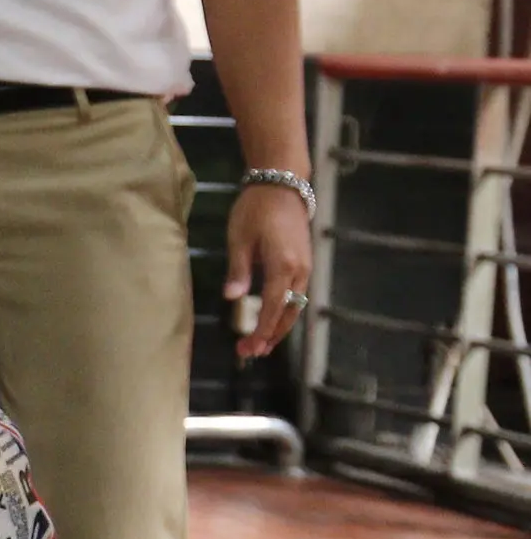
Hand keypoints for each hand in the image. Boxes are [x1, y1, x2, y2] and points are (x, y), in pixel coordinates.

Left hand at [225, 182, 314, 358]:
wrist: (282, 185)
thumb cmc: (256, 209)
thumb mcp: (240, 238)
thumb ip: (238, 270)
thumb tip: (232, 298)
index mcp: (283, 265)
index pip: (273, 306)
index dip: (261, 329)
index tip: (249, 347)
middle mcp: (300, 270)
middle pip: (289, 312)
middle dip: (271, 335)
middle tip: (251, 353)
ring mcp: (305, 266)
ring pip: (296, 305)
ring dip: (280, 326)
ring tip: (261, 344)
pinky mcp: (304, 262)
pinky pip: (297, 294)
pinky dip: (285, 311)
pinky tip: (272, 319)